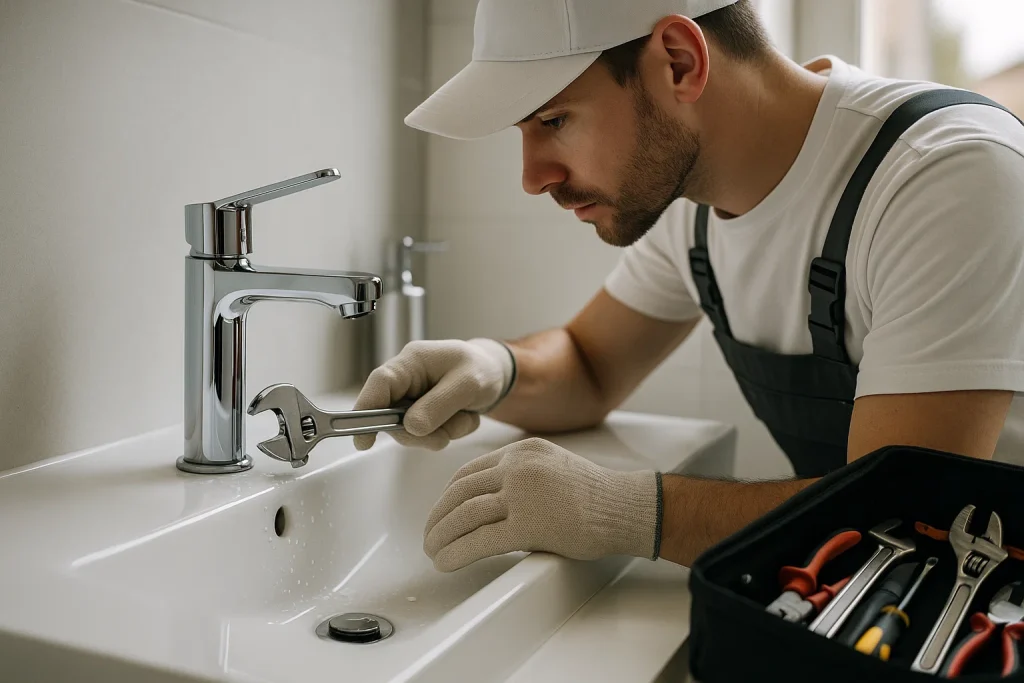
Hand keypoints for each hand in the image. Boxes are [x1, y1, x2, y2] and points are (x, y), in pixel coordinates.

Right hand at [353, 338, 514, 450]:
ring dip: (440, 432)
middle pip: (391, 415)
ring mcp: (412, 398)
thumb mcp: (467, 384)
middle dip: (420, 432)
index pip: (379, 383)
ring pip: (410, 430)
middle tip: (445, 434)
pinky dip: (447, 432)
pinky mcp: (421, 412)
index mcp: (412, 361)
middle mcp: (406, 380)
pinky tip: (462, 418)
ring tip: (464, 416)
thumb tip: (412, 427)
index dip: (365, 410)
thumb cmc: (481, 369)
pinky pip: (425, 435)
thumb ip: (439, 405)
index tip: (362, 441)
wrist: (496, 374)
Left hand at [423, 438, 662, 571]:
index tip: (439, 512)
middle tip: (428, 535)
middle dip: (438, 517)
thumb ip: (520, 477)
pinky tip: (446, 563)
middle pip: (460, 492)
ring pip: (464, 515)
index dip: (447, 495)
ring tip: (433, 552)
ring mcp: (522, 494)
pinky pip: (480, 540)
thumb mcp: (552, 468)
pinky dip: (456, 553)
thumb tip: (487, 504)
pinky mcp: (528, 524)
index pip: (469, 471)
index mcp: (522, 451)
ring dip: (441, 536)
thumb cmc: (595, 496)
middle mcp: (518, 466)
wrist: (624, 508)